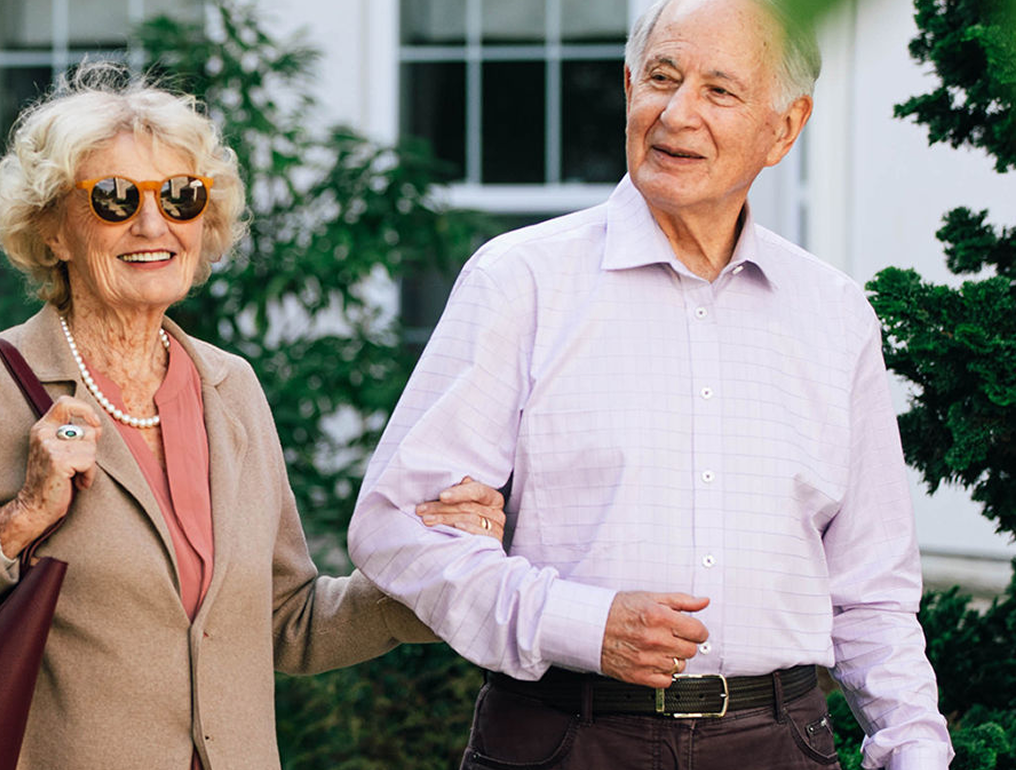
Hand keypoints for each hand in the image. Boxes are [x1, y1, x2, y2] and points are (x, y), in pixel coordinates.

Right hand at [0, 396, 101, 557]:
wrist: (35, 506)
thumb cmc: (53, 480)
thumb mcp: (61, 452)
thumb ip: (76, 436)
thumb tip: (98, 426)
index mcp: (43, 428)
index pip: (65, 403)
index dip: (86, 409)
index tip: (95, 423)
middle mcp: (44, 434)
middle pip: (89, 431)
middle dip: (91, 450)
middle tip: (77, 466)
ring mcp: (49, 446)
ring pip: (92, 447)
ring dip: (90, 465)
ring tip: (75, 476)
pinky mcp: (58, 460)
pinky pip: (90, 461)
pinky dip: (89, 475)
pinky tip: (77, 483)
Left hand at [416, 475, 505, 542]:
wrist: (474, 554)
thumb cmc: (469, 520)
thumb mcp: (466, 503)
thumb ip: (463, 491)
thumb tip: (461, 479)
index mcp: (493, 499)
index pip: (477, 491)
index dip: (459, 492)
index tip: (442, 495)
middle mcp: (497, 514)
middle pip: (467, 507)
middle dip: (442, 508)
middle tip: (422, 509)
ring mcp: (496, 529)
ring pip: (468, 520)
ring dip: (445, 520)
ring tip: (427, 519)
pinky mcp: (492, 544)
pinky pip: (477, 535)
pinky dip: (464, 531)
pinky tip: (452, 529)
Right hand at [600, 591, 709, 687]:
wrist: (590, 626)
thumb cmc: (617, 610)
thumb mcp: (649, 597)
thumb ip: (680, 600)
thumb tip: (703, 602)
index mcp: (659, 617)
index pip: (698, 632)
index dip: (696, 629)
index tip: (691, 629)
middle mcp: (655, 639)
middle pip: (691, 650)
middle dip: (685, 642)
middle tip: (672, 636)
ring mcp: (647, 660)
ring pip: (680, 666)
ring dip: (673, 657)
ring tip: (660, 647)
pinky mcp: (639, 675)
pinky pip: (666, 681)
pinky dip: (663, 672)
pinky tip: (654, 660)